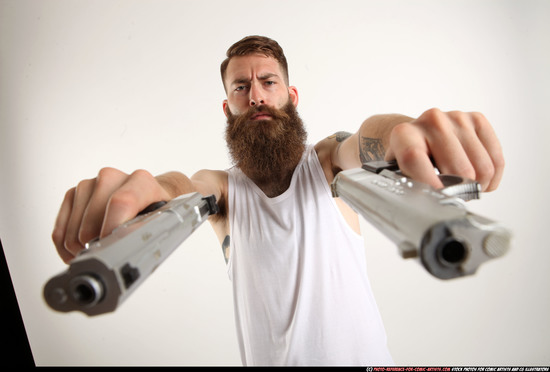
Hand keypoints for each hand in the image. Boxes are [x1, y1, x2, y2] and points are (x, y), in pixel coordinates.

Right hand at [52, 168, 171, 263]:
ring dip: (83, 250)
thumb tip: (128, 246)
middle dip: (98, 248)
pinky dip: (67, 249)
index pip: (121, 202)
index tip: (113, 248)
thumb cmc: (156, 210)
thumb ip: (147, 230)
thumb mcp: (164, 220)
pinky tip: (83, 251)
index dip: (113, 230)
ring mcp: (89, 185)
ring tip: (101, 251)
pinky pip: (60, 232)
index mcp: (140, 181)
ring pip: (73, 232)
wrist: (149, 196)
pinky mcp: (72, 195)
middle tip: (111, 255)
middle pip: (91, 224)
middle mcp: (111, 178)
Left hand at [385, 108, 503, 191]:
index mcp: (404, 134)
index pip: (415, 158)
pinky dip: (492, 178)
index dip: (428, 182)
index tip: (440, 198)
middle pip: (459, 169)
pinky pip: (496, 159)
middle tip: (454, 196)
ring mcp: (457, 118)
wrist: (418, 133)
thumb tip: (429, 205)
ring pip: (482, 168)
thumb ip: (411, 186)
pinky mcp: (477, 120)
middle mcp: (431, 121)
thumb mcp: (400, 173)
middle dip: (460, 191)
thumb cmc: (409, 158)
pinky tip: (479, 179)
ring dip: (478, 187)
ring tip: (465, 187)